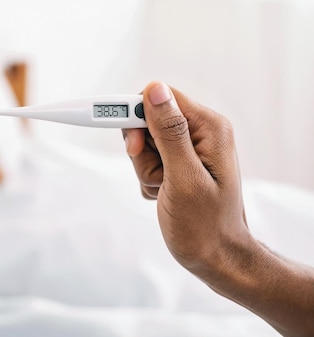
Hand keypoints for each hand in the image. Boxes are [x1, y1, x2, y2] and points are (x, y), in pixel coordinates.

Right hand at [122, 81, 253, 274]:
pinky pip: (146, 160)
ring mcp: (189, 148)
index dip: (137, 117)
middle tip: (158, 177)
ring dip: (145, 169)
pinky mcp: (178, 162)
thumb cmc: (205, 225)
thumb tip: (154, 89)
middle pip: (147, 120)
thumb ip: (169, 131)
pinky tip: (166, 195)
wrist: (215, 258)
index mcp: (209, 127)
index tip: (131, 147)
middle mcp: (200, 131)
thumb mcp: (184, 177)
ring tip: (165, 190)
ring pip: (143, 143)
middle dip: (141, 151)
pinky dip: (148, 179)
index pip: (160, 97)